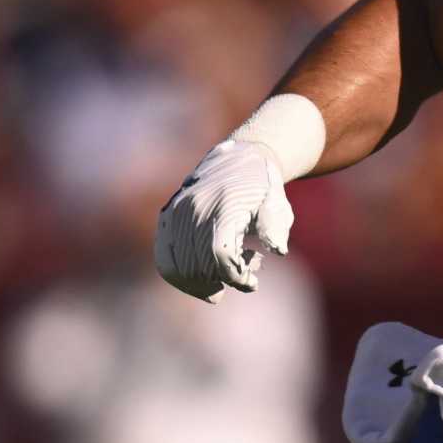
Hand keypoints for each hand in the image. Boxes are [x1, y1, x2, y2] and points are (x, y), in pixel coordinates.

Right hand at [153, 139, 295, 302]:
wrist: (239, 159)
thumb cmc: (262, 187)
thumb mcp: (277, 203)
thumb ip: (275, 226)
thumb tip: (278, 250)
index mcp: (224, 203)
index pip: (221, 253)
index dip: (236, 276)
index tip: (253, 283)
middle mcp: (195, 207)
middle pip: (198, 265)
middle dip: (222, 281)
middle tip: (242, 276)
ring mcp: (176, 212)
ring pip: (177, 267)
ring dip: (201, 284)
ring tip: (223, 279)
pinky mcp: (167, 217)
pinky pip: (164, 258)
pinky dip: (181, 277)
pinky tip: (202, 279)